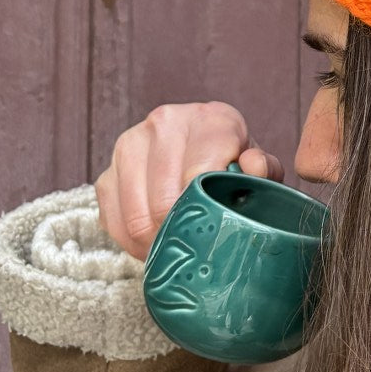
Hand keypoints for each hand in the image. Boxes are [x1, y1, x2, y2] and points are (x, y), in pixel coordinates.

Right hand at [94, 101, 283, 260]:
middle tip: (193, 252)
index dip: (205, 212)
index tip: (214, 232)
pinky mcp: (107, 172)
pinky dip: (132, 243)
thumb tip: (254, 166)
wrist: (202, 149)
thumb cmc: (233, 163)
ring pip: (135, 215)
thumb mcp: (258, 166)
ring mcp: (130, 144)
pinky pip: (113, 221)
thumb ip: (263, 168)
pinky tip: (153, 242)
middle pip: (163, 200)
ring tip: (174, 249)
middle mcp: (165, 123)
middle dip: (179, 234)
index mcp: (210, 119)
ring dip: (154, 242)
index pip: (198, 175)